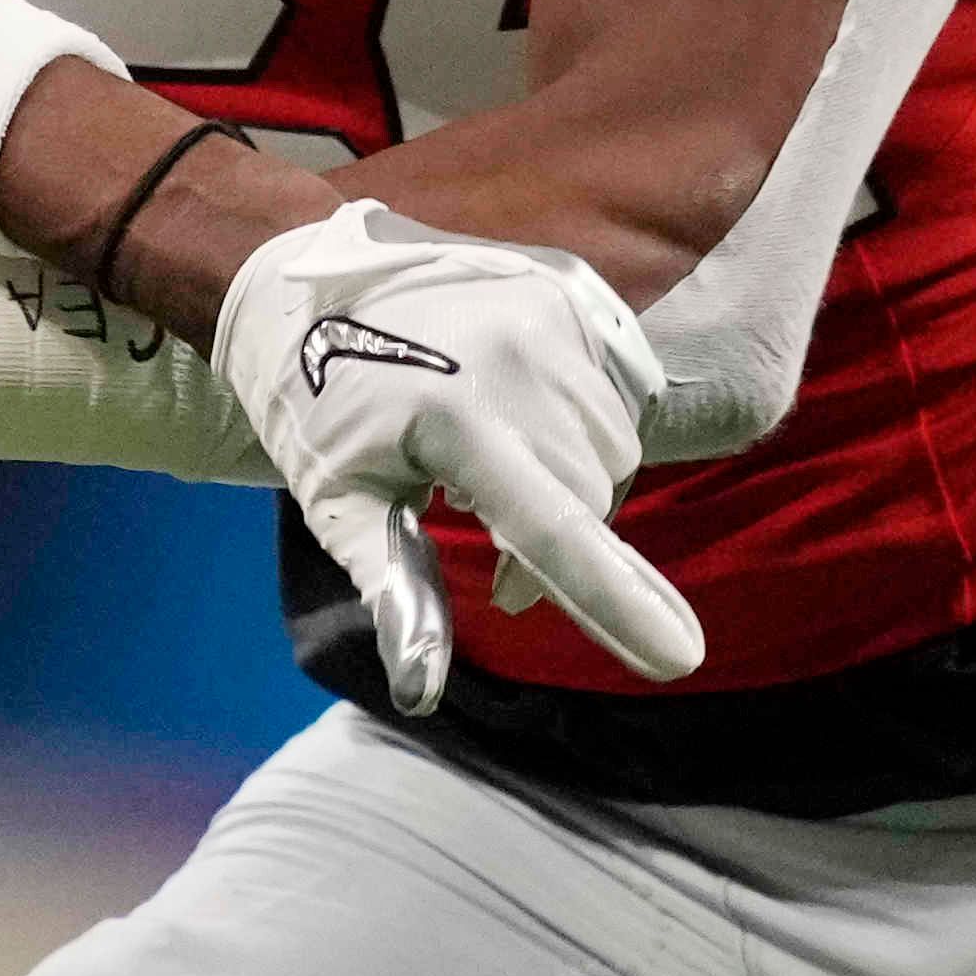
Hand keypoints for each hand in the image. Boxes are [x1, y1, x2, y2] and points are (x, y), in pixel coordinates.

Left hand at [216, 196, 707, 710]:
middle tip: (490, 545)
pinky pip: (613, 393)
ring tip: (490, 473)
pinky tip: (517, 423)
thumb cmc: (312, 405)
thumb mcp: (338, 504)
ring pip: (612, 447)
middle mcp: (520, 361)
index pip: (556, 530)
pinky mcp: (569, 296)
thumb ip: (394, 590)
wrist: (297, 283)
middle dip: (558, 540)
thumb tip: (420, 692)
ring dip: (573, 484)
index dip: (617, 600)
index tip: (678, 659)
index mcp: (457, 419)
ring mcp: (552, 319)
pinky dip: (580, 430)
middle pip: (592, 496)